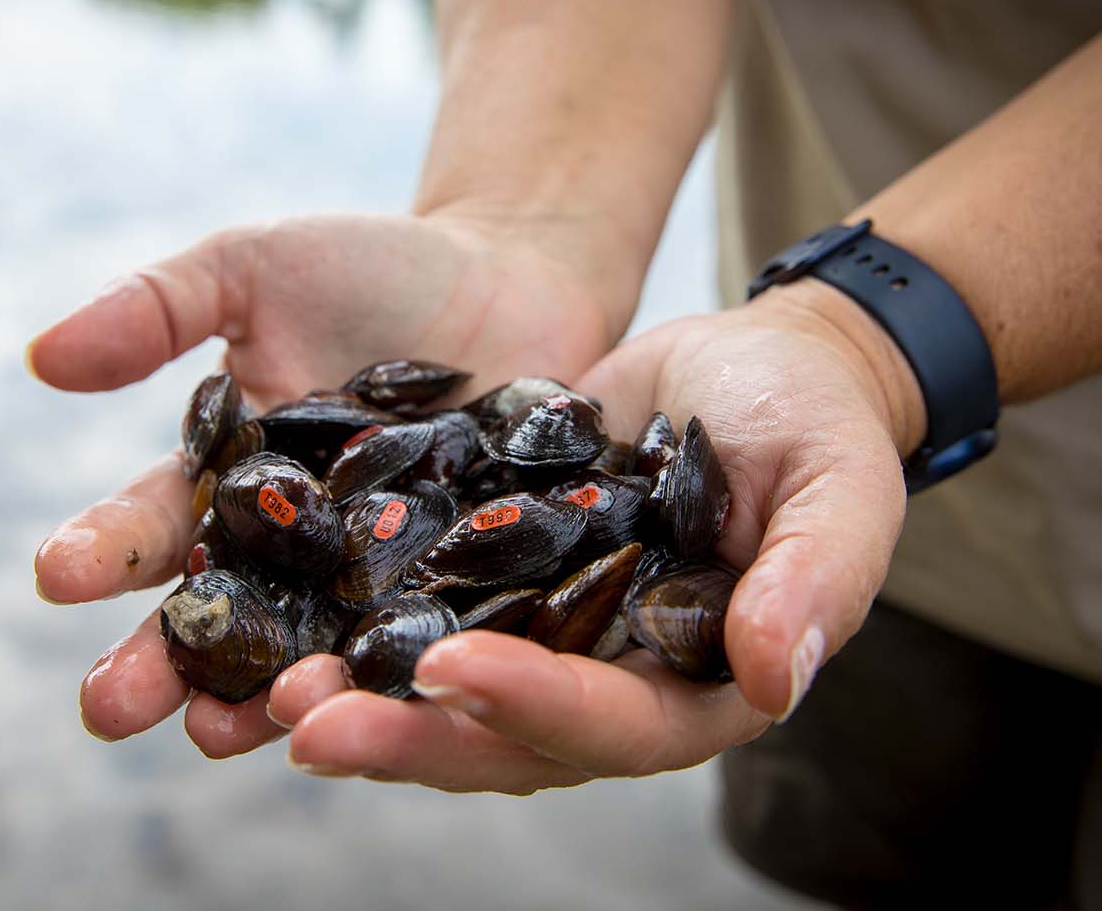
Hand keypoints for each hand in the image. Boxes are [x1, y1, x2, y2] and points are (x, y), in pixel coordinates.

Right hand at [30, 210, 628, 753]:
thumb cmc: (374, 269)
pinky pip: (436, 638)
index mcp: (233, 485)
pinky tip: (378, 708)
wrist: (516, 272)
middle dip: (162, 664)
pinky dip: (405, 675)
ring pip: (318, 652)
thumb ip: (157, 309)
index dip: (105, 550)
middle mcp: (298, 554)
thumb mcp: (254, 267)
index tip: (55, 574)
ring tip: (219, 734)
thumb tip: (40, 358)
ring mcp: (381, 581)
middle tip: (106, 708)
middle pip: (223, 618)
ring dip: (267, 698)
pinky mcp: (471, 593)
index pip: (155, 526)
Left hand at [270, 279, 923, 792]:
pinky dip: (349, 623)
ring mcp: (542, 639)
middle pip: (504, 737)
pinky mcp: (490, 581)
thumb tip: (776, 678)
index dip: (536, 706)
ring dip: (359, 700)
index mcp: (696, 689)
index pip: (616, 725)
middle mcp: (607, 684)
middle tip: (310, 723)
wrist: (749, 364)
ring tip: (264, 694)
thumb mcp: (837, 483)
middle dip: (409, 736)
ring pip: (442, 695)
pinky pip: (414, 616)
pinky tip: (270, 612)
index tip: (457, 670)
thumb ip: (818, 576)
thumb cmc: (815, 420)